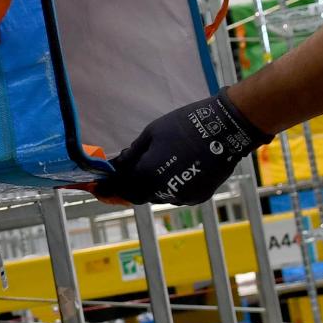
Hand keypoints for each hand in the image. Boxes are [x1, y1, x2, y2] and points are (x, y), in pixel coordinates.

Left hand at [94, 90, 267, 206]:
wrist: (225, 129)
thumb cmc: (185, 125)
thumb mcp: (152, 134)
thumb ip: (132, 154)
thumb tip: (117, 165)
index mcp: (147, 174)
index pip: (120, 187)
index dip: (107, 188)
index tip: (97, 189)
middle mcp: (163, 191)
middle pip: (138, 195)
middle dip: (129, 186)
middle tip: (125, 175)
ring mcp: (182, 197)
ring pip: (158, 196)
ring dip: (150, 186)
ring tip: (155, 166)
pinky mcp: (198, 197)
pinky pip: (176, 195)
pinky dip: (169, 186)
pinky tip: (174, 169)